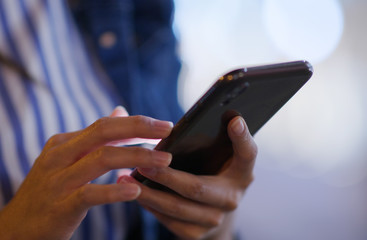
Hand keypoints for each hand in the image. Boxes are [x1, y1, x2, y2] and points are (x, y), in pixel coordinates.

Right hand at [0, 106, 173, 239]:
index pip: (104, 125)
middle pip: (103, 133)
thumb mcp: (66, 160)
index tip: (164, 125)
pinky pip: (90, 194)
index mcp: (63, 143)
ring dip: (137, 158)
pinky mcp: (60, 206)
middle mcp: (59, 156)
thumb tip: (120, 111)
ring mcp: (58, 180)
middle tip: (168, 130)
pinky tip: (135, 190)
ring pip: (102, 159)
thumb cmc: (48, 193)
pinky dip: (114, 190)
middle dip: (139, 129)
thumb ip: (94, 137)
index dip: (136, 123)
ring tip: (163, 161)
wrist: (15, 228)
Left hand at [119, 116, 256, 239]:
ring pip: (177, 207)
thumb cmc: (209, 172)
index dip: (242, 137)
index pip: (248, 153)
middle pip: (197, 187)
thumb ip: (210, 133)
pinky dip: (148, 206)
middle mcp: (232, 198)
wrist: (211, 212)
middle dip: (165, 176)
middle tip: (142, 163)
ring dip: (148, 194)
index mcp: (241, 172)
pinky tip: (132, 193)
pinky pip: (167, 220)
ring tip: (125, 178)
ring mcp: (214, 219)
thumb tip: (201, 110)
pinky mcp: (196, 234)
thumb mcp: (216, 155)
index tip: (234, 120)